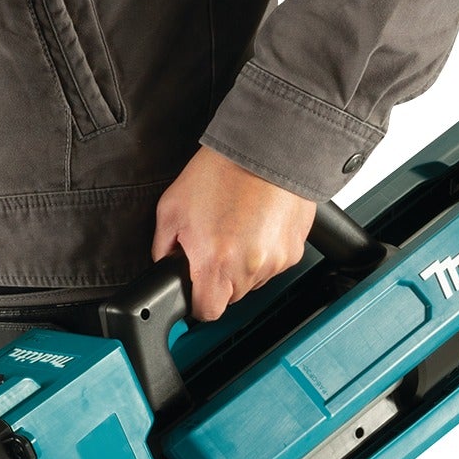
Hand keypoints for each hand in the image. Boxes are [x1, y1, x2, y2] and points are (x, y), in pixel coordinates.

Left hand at [152, 147, 316, 320]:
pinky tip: (257, 224)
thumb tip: (166, 266)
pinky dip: (265, 250)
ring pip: (254, 280)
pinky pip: (274, 263)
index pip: (207, 312)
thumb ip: (163, 248)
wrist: (266, 147)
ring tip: (238, 227)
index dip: (198, 302)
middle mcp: (249, 268)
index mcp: (215, 263)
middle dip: (220, 275)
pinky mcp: (294, 250)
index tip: (197, 288)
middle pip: (231, 295)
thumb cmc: (221, 172)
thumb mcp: (172, 209)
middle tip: (216, 241)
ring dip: (244, 263)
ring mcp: (276, 261)